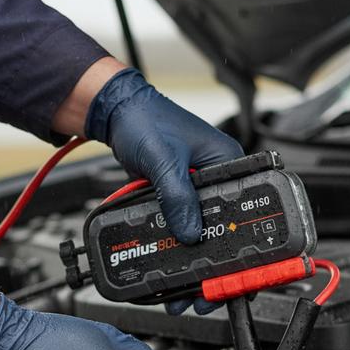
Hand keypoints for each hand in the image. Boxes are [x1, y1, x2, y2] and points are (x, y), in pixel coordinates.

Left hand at [85, 67, 242, 245]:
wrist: (115, 115)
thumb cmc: (145, 122)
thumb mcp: (165, 163)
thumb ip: (178, 199)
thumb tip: (190, 233)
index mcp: (225, 158)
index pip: (234, 197)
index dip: (220, 218)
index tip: (203, 233)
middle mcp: (214, 168)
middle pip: (213, 208)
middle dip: (194, 221)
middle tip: (181, 232)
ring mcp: (194, 177)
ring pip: (192, 211)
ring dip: (177, 217)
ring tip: (165, 220)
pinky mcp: (176, 184)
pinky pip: (175, 207)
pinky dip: (165, 212)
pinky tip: (157, 213)